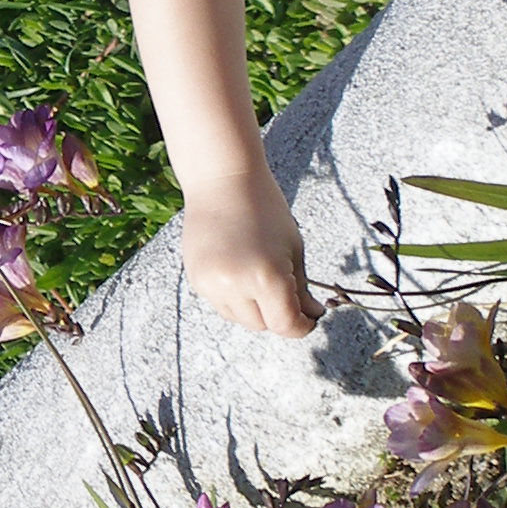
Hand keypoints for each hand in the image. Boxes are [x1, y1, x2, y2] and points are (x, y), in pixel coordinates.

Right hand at [182, 169, 321, 337]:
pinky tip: (240, 272)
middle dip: (278, 315)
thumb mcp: (293, 249)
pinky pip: (220, 304)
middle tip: (287, 294)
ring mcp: (211, 285)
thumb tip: (310, 315)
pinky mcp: (196, 279)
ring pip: (240, 318)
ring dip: (255, 310)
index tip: (309, 319)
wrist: (224, 182)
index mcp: (268, 278)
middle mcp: (236, 286)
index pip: (286, 325)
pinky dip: (234, 298)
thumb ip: (300, 288)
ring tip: (260, 280)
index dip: (302, 326)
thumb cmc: (265, 208)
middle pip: (262, 325)